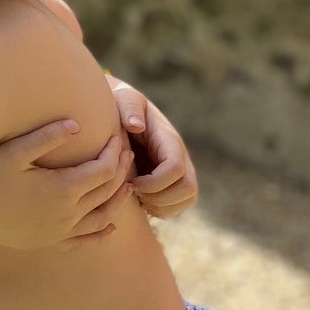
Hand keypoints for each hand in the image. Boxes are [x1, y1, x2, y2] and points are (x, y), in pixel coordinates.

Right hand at [0, 119, 134, 248]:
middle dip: (121, 171)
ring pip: (103, 217)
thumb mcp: (15, 150)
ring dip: (118, 200)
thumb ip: (48, 136)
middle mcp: (68, 213)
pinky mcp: (51, 242)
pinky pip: (85, 241)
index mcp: (63, 188)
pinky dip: (102, 234)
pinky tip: (110, 227)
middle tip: (126, 154)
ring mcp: (61, 230)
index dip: (114, 153)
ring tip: (127, 185)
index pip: (103, 169)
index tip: (116, 138)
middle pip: (107, 191)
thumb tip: (78, 124)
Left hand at [107, 77, 197, 217]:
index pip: (176, 169)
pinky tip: (138, 199)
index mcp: (169, 141)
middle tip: (133, 191)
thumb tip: (135, 126)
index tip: (130, 181)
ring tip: (135, 195)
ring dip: (160, 205)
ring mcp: (181, 172)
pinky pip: (177, 206)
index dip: (154, 182)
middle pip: (188, 189)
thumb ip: (130, 109)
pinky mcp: (174, 183)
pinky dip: (159, 210)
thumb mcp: (124, 100)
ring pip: (187, 199)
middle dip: (159, 197)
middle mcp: (181, 157)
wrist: (123, 113)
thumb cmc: (121, 106)